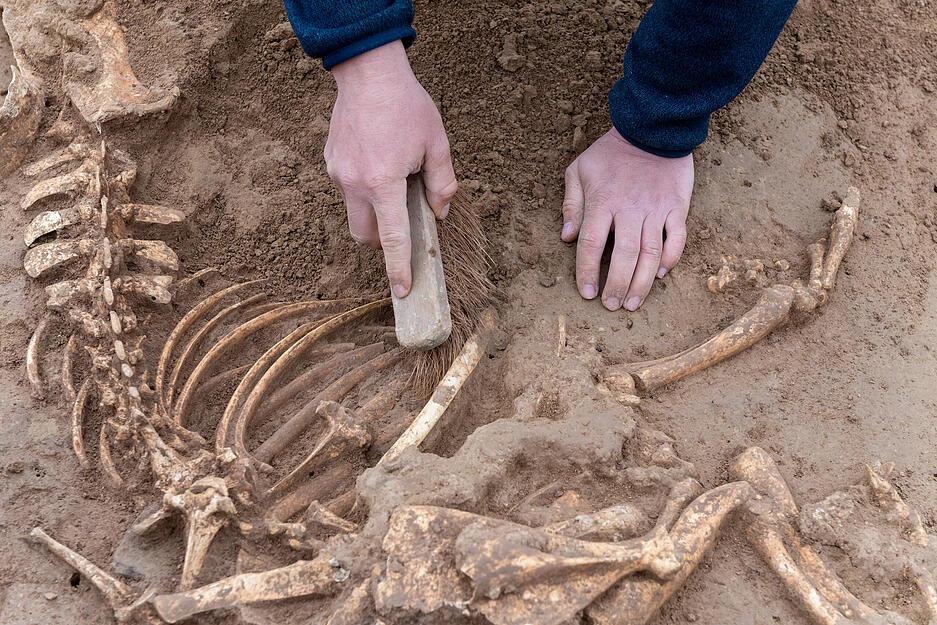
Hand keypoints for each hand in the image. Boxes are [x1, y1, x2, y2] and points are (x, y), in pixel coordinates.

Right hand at [327, 41, 456, 296]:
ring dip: (373, 211)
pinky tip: (377, 160)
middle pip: (365, 236)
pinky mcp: (331, 162)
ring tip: (391, 179)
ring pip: (354, 213)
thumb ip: (443, 184)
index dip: (398, 268)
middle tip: (402, 222)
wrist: (367, 71)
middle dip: (382, 242)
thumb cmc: (407, 105)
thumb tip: (440, 213)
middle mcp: (355, 184)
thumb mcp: (437, 143)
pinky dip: (363, 188)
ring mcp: (338, 174)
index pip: (392, 238)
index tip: (401, 290)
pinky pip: (347, 189)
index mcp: (384, 182)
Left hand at [561, 128, 693, 310]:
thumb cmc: (610, 152)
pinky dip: (671, 258)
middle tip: (612, 306)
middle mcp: (629, 209)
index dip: (587, 272)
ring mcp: (655, 208)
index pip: (592, 244)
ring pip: (651, 253)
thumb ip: (572, 204)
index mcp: (602, 202)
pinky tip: (661, 274)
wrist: (652, 128)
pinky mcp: (676, 206)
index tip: (587, 293)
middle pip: (624, 256)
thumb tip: (566, 238)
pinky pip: (677, 237)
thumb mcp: (579, 170)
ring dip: (642, 282)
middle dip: (617, 285)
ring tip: (633, 303)